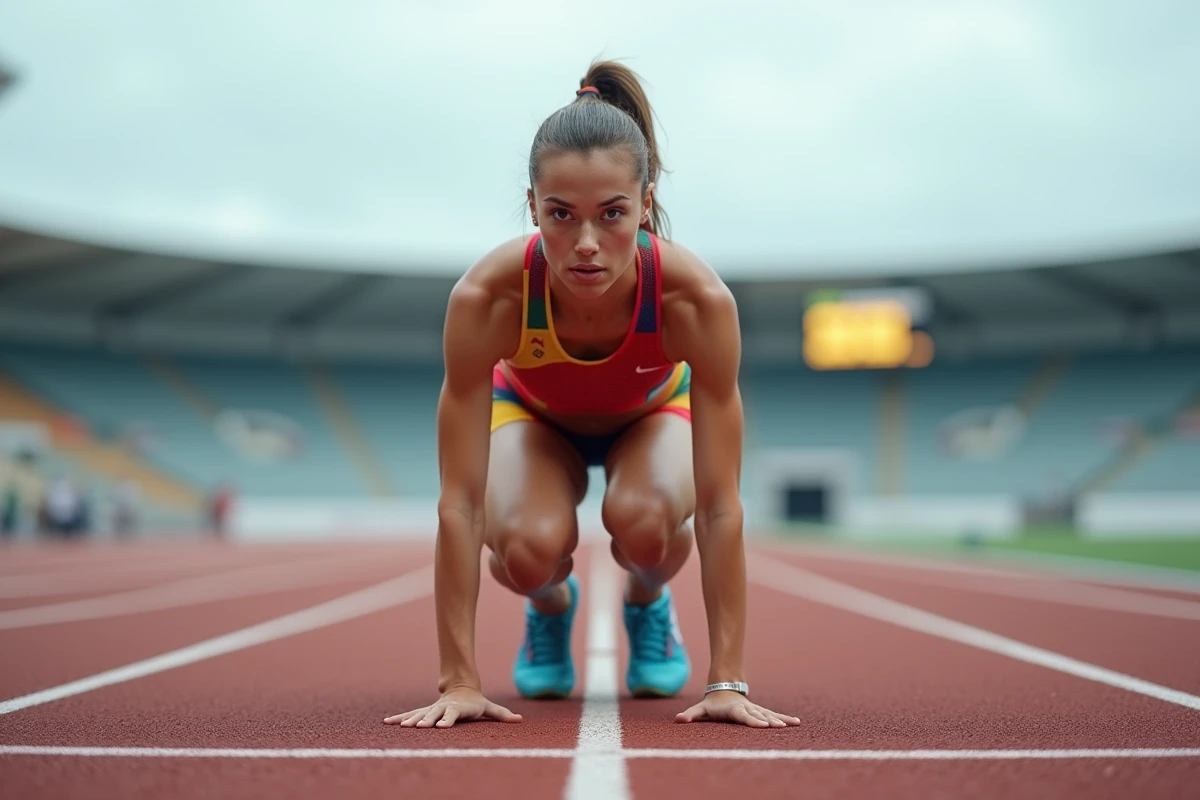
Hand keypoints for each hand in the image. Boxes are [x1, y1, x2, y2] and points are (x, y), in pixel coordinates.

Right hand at [383, 686, 522, 728]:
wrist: (460, 688)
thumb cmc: (475, 702)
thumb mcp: (488, 707)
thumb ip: (502, 714)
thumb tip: (520, 720)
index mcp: (456, 708)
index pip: (452, 714)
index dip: (448, 719)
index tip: (442, 726)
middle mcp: (442, 708)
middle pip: (433, 714)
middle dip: (425, 720)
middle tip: (419, 727)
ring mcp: (431, 709)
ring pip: (419, 714)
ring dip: (409, 720)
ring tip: (399, 726)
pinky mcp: (423, 712)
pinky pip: (410, 715)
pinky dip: (399, 718)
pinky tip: (387, 723)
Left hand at [674, 690, 800, 728]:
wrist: (724, 688)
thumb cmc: (712, 704)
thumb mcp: (701, 709)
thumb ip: (690, 715)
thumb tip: (676, 720)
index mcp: (734, 709)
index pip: (743, 715)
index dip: (752, 721)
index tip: (762, 726)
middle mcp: (747, 709)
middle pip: (759, 715)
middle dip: (769, 721)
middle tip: (779, 727)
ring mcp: (755, 710)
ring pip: (768, 714)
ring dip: (779, 720)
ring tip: (791, 725)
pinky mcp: (761, 712)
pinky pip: (774, 715)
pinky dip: (785, 718)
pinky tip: (796, 723)